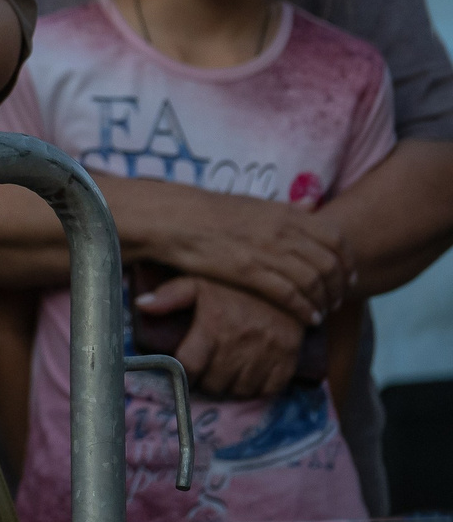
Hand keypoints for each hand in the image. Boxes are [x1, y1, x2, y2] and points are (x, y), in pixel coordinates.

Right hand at [126, 186, 350, 323]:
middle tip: (338, 299)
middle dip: (339, 286)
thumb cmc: (211, 212)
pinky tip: (308, 318)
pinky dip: (305, 309)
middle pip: (329, 264)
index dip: (347, 260)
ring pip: (314, 282)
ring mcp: (267, 252)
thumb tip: (313, 204)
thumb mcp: (253, 203)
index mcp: (285, 213)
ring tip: (323, 311)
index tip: (348, 275)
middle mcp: (282, 231)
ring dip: (324, 300)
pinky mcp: (250, 272)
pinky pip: (290, 295)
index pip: (335, 238)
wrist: (174, 219)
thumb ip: (286, 209)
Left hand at [142, 274, 302, 399]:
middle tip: (203, 372)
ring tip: (222, 376)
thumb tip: (141, 305)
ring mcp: (267, 353)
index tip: (183, 370)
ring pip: (241, 390)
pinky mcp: (288, 358)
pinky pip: (269, 389)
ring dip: (229, 388)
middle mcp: (241, 343)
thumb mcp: (197, 281)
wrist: (284, 278)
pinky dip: (256, 390)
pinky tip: (246, 379)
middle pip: (215, 383)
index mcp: (214, 325)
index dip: (183, 373)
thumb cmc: (233, 282)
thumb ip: (169, 295)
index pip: (190, 366)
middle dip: (205, 382)